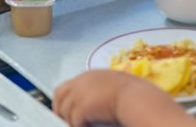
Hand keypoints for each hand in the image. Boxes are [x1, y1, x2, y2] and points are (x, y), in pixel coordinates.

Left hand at [54, 70, 195, 126]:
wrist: (136, 98)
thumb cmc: (133, 92)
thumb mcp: (115, 84)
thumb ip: (102, 88)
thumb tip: (97, 101)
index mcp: (90, 75)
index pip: (67, 86)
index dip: (66, 99)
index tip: (69, 110)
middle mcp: (82, 81)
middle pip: (59, 96)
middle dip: (61, 109)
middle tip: (69, 120)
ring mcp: (79, 94)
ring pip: (64, 111)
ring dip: (72, 120)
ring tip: (82, 125)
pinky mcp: (81, 108)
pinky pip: (73, 121)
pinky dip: (79, 126)